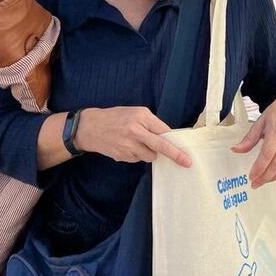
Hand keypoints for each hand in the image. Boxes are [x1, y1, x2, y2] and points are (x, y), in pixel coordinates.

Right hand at [77, 107, 191, 166]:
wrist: (90, 127)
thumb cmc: (115, 117)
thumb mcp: (135, 112)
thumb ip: (151, 124)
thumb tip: (167, 137)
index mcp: (141, 117)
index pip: (164, 132)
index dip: (175, 142)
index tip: (186, 153)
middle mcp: (135, 131)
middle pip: (160, 146)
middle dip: (175, 155)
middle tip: (186, 162)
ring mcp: (128, 145)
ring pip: (150, 156)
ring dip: (150, 152)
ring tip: (138, 143)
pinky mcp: (122, 156)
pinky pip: (138, 159)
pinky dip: (138, 155)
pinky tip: (127, 146)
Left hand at [233, 89, 275, 187]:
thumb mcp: (260, 122)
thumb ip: (249, 139)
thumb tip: (236, 150)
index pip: (267, 154)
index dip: (259, 168)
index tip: (251, 176)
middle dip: (264, 177)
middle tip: (255, 183)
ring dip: (272, 177)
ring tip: (262, 181)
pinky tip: (273, 174)